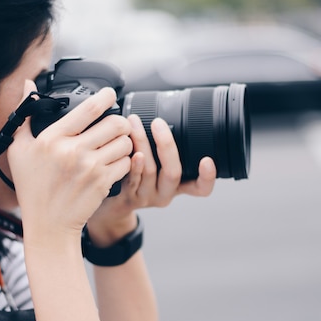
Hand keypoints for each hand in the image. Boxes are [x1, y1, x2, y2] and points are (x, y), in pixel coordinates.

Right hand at [8, 82, 132, 245]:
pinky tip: (115, 162)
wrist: (48, 224)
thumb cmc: (33, 187)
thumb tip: (28, 86)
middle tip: (117, 125)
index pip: (88, 109)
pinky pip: (127, 162)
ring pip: (125, 142)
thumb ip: (24, 115)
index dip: (105, 97)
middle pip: (115, 123)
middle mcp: (72, 151)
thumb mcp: (20, 150)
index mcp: (52, 139)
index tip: (111, 93)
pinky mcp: (103, 182)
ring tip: (116, 145)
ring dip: (125, 141)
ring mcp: (90, 168)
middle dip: (120, 122)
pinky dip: (125, 161)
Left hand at [85, 114, 215, 244]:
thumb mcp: (157, 168)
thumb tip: (161, 116)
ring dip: (142, 143)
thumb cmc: (137, 179)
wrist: (112, 205)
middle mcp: (165, 193)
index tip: (207, 160)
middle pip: (173, 173)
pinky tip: (131, 150)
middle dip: (167, 145)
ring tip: (135, 122)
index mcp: (178, 186)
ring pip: (149, 170)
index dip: (207, 177)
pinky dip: (133, 163)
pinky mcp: (128, 197)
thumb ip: (163, 151)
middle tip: (159, 123)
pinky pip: (132, 179)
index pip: (201, 187)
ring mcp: (146, 196)